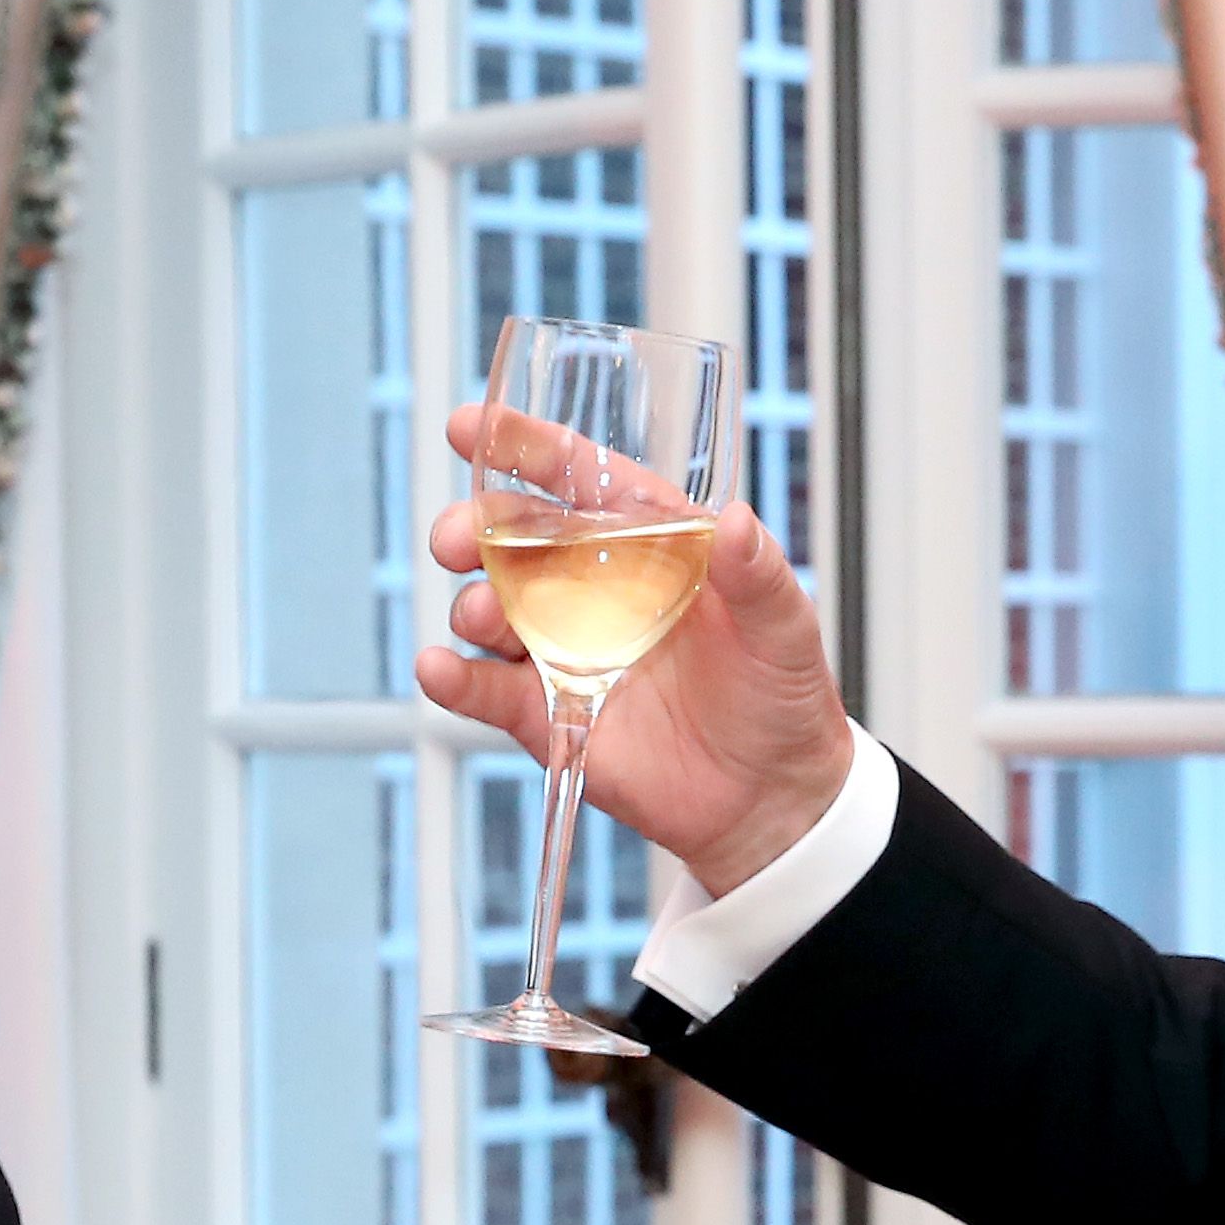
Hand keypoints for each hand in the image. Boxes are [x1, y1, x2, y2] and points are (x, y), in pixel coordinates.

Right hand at [415, 406, 851, 892]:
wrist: (770, 797)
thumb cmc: (781, 696)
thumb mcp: (784, 627)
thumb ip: (757, 574)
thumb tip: (737, 519)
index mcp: (647, 543)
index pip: (579, 481)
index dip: (525, 449)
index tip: (473, 427)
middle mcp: (594, 588)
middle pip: (514, 540)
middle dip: (474, 529)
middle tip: (457, 538)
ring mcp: (564, 649)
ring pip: (490, 610)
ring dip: (471, 604)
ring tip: (483, 616)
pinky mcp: (546, 713)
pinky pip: (485, 689)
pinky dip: (452, 678)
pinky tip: (440, 669)